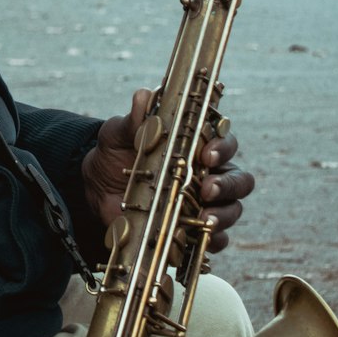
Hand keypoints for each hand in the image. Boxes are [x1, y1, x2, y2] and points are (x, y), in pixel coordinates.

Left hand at [82, 90, 254, 249]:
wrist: (97, 188)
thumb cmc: (116, 152)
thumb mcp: (119, 133)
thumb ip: (134, 119)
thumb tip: (143, 96)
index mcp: (197, 144)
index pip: (224, 141)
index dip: (221, 147)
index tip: (206, 154)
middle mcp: (209, 174)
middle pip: (240, 179)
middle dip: (228, 184)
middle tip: (208, 189)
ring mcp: (205, 204)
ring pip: (233, 209)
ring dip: (223, 215)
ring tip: (204, 220)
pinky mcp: (194, 230)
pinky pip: (217, 240)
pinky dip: (212, 240)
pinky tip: (198, 238)